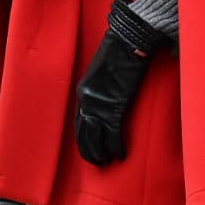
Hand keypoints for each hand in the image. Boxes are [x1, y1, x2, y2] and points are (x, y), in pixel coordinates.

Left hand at [75, 29, 149, 165]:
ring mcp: (100, 106)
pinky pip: (114, 134)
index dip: (82, 137)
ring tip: (106, 162)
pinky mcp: (115, 108)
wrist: (126, 42)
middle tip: (96, 161)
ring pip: (96, 138)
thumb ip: (102, 87)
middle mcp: (87, 102)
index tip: (87, 147)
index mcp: (83, 92)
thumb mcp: (102, 71)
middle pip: (84, 133)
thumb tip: (108, 96)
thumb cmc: (117, 52)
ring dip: (101, 152)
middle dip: (89, 150)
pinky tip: (121, 155)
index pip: (78, 122)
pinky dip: (117, 147)